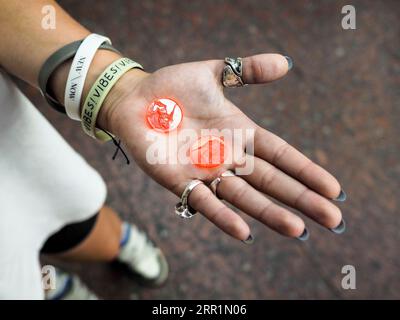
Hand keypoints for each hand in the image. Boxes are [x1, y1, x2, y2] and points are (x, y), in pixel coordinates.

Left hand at [101, 53, 343, 241]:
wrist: (133, 98)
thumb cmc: (171, 87)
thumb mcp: (213, 73)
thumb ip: (246, 71)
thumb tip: (286, 63)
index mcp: (240, 132)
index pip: (281, 155)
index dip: (306, 171)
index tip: (334, 189)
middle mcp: (228, 157)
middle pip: (271, 181)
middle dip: (301, 199)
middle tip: (333, 220)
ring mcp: (204, 171)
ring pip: (243, 197)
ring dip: (269, 213)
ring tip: (297, 229)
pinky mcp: (178, 180)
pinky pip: (203, 202)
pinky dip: (222, 216)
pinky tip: (244, 232)